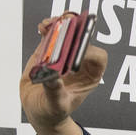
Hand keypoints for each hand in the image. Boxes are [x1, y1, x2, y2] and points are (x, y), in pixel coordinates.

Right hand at [19, 16, 107, 134]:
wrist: (37, 109)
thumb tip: (52, 75)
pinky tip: (43, 27)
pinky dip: (50, 26)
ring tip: (50, 24)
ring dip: (62, 23)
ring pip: (70, 30)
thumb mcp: (56, 106)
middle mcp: (80, 62)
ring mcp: (66, 53)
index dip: (88, 50)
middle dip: (76, 28)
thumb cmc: (52, 111)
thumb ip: (55, 92)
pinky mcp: (51, 49)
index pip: (97, 57)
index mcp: (90, 76)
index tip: (73, 51)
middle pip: (84, 38)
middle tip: (66, 24)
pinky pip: (54, 32)